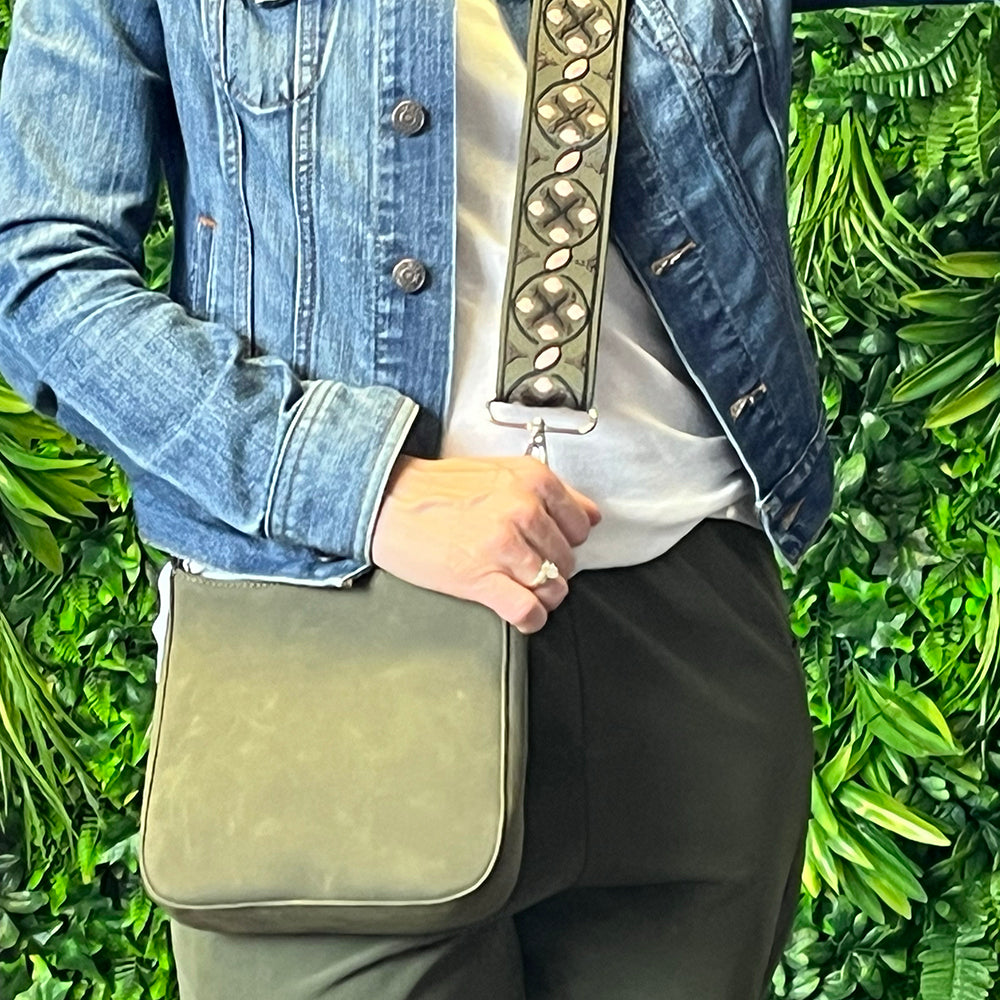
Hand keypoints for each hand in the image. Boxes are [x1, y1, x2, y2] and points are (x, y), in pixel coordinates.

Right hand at [370, 455, 600, 633]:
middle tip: (521, 565)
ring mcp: (504, 545)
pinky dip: (530, 618)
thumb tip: (590, 515)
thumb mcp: (501, 472)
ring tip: (517, 587)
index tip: (545, 544)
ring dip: (539, 595)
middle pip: (567, 561)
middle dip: (550, 570)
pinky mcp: (482, 578)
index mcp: (533, 481)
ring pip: (553, 588)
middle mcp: (524, 510)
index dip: (564, 540)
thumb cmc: (436, 489)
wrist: (387, 501)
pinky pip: (528, 610)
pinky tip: (520, 613)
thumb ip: (550, 492)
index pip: (580, 526)